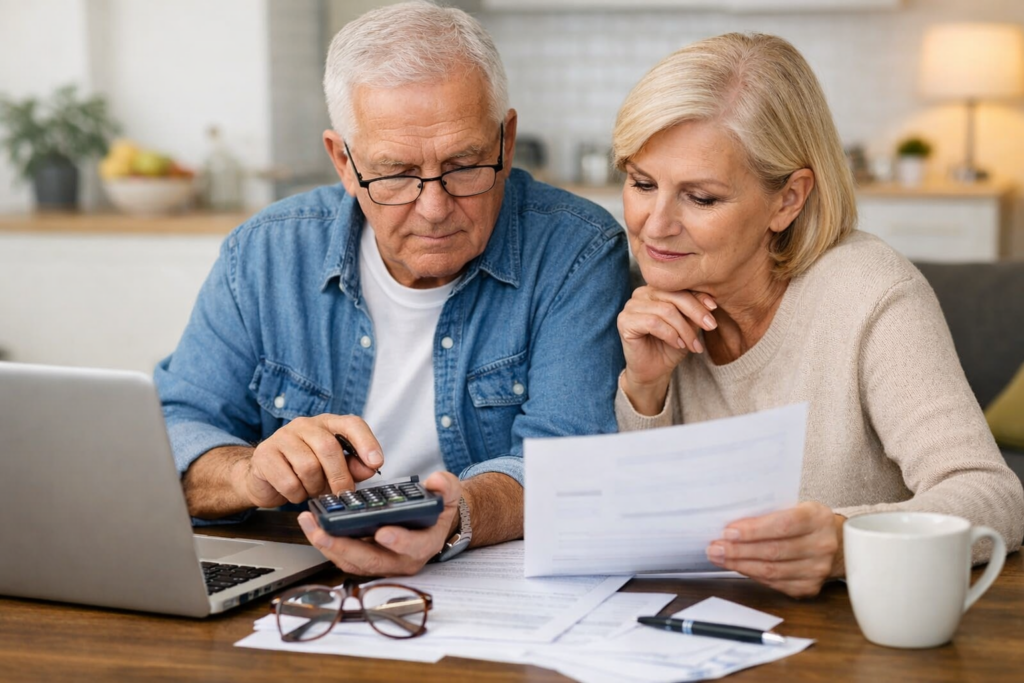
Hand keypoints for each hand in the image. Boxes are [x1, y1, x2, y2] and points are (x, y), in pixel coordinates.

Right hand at [238, 414, 383, 507]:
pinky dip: (296, 494)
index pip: (352, 424)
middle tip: (342, 495)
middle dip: (339, 477)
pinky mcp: (264, 455)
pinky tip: (295, 492)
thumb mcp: (334, 468)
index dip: (366, 442)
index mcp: (327, 424)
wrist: (263, 476)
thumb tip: (370, 467)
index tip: (377, 463)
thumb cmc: (305, 470)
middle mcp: (305, 425)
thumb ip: (354, 467)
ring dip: (314, 487)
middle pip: (329, 448)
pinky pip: (288, 481)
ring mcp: (282, 437)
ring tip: (312, 490)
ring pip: (308, 466)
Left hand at [297, 471, 462, 575]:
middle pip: (371, 560)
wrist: (431, 523)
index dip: (399, 541)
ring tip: (310, 524)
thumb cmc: (437, 510)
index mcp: (424, 544)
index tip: (383, 532)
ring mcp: (381, 562)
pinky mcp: (365, 559)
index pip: (412, 547)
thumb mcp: (449, 494)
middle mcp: (401, 560)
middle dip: (345, 547)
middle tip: (324, 532)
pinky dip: (327, 543)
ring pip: (352, 562)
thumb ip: (445, 486)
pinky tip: (314, 525)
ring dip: (328, 546)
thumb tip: (435, 481)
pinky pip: (344, 557)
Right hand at [617, 286, 716, 414]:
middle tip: (711, 327)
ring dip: (684, 330)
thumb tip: (709, 302)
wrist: (654, 371)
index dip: (698, 297)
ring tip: (692, 344)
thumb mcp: (688, 326)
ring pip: (666, 310)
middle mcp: (640, 294)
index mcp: (655, 289)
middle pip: (673, 296)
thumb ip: (694, 311)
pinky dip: (670, 335)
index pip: (679, 287)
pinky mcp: (624, 321)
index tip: (714, 309)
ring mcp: (630, 306)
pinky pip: (653, 323)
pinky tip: (678, 344)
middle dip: (695, 313)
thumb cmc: (671, 347)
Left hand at [705, 502, 844, 597]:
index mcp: (817, 518)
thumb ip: (770, 512)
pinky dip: (752, 575)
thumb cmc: (806, 521)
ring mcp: (817, 569)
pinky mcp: (809, 587)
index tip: (728, 532)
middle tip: (715, 547)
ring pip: (771, 571)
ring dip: (740, 564)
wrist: (836, 543)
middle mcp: (822, 545)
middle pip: (773, 551)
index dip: (753, 530)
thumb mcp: (795, 506)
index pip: (783, 525)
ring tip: (719, 557)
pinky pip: (774, 583)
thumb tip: (730, 522)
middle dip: (738, 550)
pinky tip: (737, 567)